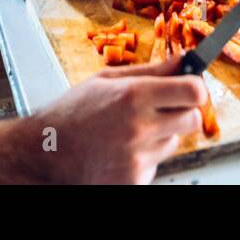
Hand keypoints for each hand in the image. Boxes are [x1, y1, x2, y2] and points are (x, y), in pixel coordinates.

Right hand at [24, 56, 207, 183]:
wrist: (44, 154)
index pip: (194, 92)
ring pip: (174, 142)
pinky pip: (157, 163)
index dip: (195, 87)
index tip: (190, 86)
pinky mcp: (134, 181)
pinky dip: (145, 157)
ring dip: (160, 135)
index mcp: (133, 96)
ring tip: (128, 130)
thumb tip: (185, 58)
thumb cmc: (72, 114)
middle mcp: (138, 128)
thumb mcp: (107, 80)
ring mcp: (137, 158)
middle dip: (182, 111)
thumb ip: (151, 70)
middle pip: (192, 119)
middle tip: (160, 108)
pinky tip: (121, 150)